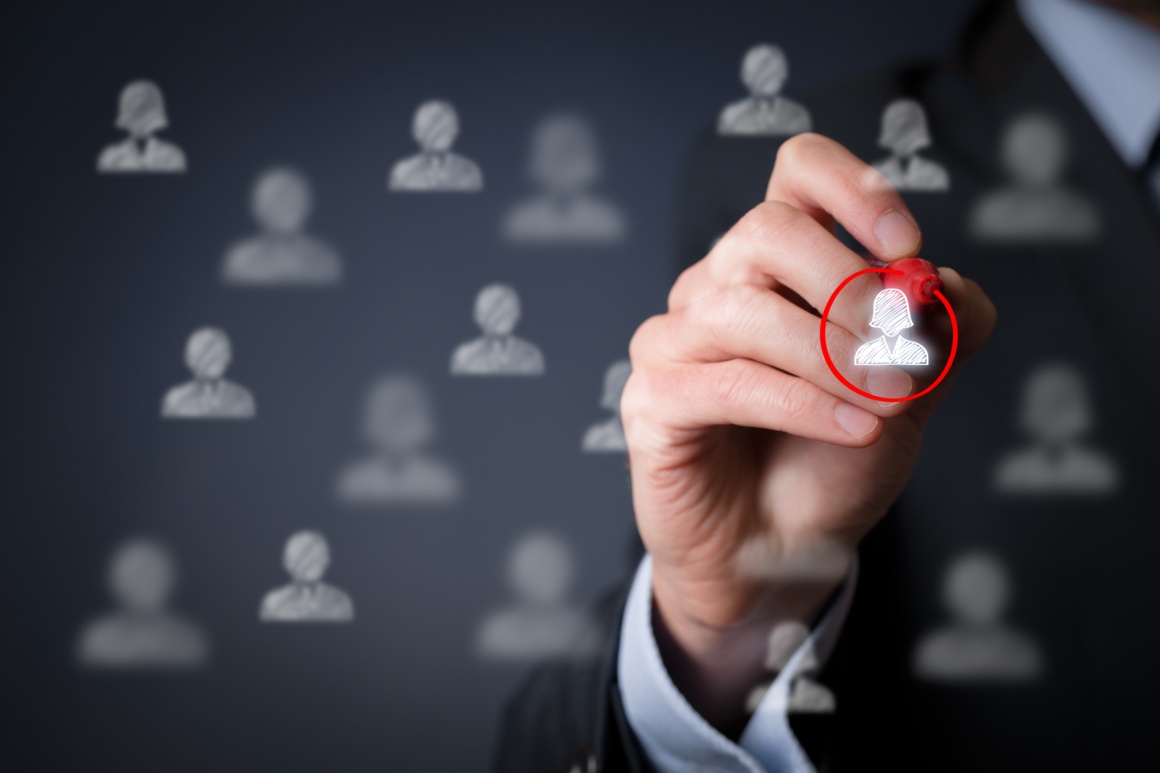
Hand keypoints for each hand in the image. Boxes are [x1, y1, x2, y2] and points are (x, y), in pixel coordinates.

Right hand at [622, 133, 995, 732]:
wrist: (784, 553)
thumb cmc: (831, 463)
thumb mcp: (909, 393)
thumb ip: (937, 335)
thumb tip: (940, 282)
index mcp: (778, 266)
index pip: (795, 174)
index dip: (851, 187)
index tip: (904, 244)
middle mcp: (718, 287)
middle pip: (766, 228)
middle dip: (848, 286)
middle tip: (899, 351)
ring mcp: (675, 340)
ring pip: (744, 310)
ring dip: (831, 358)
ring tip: (885, 402)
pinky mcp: (652, 399)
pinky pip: (724, 382)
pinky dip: (800, 403)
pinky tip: (851, 427)